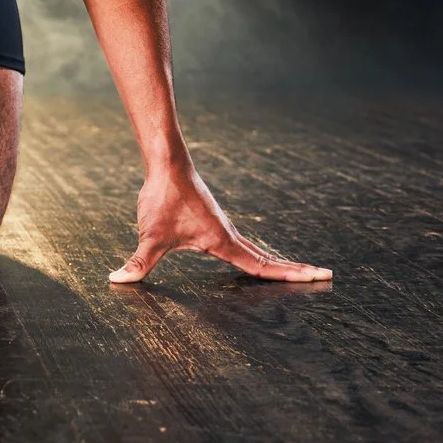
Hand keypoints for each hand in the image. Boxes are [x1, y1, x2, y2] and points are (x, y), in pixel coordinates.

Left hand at [110, 165, 330, 284]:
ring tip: (302, 273)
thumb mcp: (149, 236)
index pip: (261, 265)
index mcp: (222, 241)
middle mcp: (229, 234)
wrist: (166, 162)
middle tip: (325, 276)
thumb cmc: (162, 198)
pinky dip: (259, 254)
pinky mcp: (214, 222)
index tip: (317, 277)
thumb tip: (116, 281)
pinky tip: (256, 259)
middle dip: (295, 270)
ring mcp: (223, 227)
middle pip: (268, 259)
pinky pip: (244, 243)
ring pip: (257, 251)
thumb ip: (138, 262)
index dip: (288, 274)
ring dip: (279, 263)